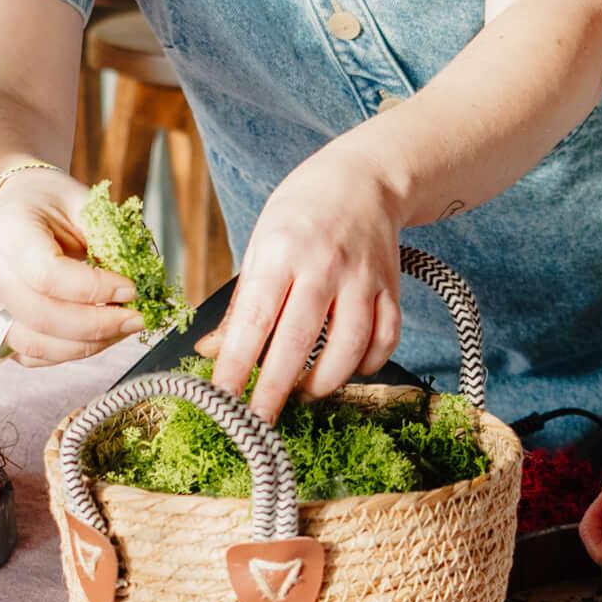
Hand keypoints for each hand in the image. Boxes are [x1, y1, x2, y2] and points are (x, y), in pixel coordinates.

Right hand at [0, 165, 140, 366]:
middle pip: (42, 317)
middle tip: (137, 318)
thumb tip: (138, 277)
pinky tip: (99, 337)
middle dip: (98, 325)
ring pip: (36, 344)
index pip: (47, 275)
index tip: (131, 289)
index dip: (94, 289)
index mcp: (9, 233)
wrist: (14, 208)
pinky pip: (32, 355)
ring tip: (122, 328)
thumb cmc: (49, 202)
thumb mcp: (82, 201)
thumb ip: (106, 236)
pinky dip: (70, 353)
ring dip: (88, 345)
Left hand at [203, 137, 401, 407]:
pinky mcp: (390, 287)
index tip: (221, 399)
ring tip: (305, 393)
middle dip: (276, 389)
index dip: (237, 364)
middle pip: (299, 341)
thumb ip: (241, 304)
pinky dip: (368, 364)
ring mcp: (362, 278)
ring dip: (325, 382)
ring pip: (348, 346)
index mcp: (280, 253)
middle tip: (259, 423)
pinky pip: (385, 339)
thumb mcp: (260, 245)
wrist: (364, 178)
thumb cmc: (301, 213)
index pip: (254, 319)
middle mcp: (323, 266)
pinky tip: (349, 369)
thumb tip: (211, 352)